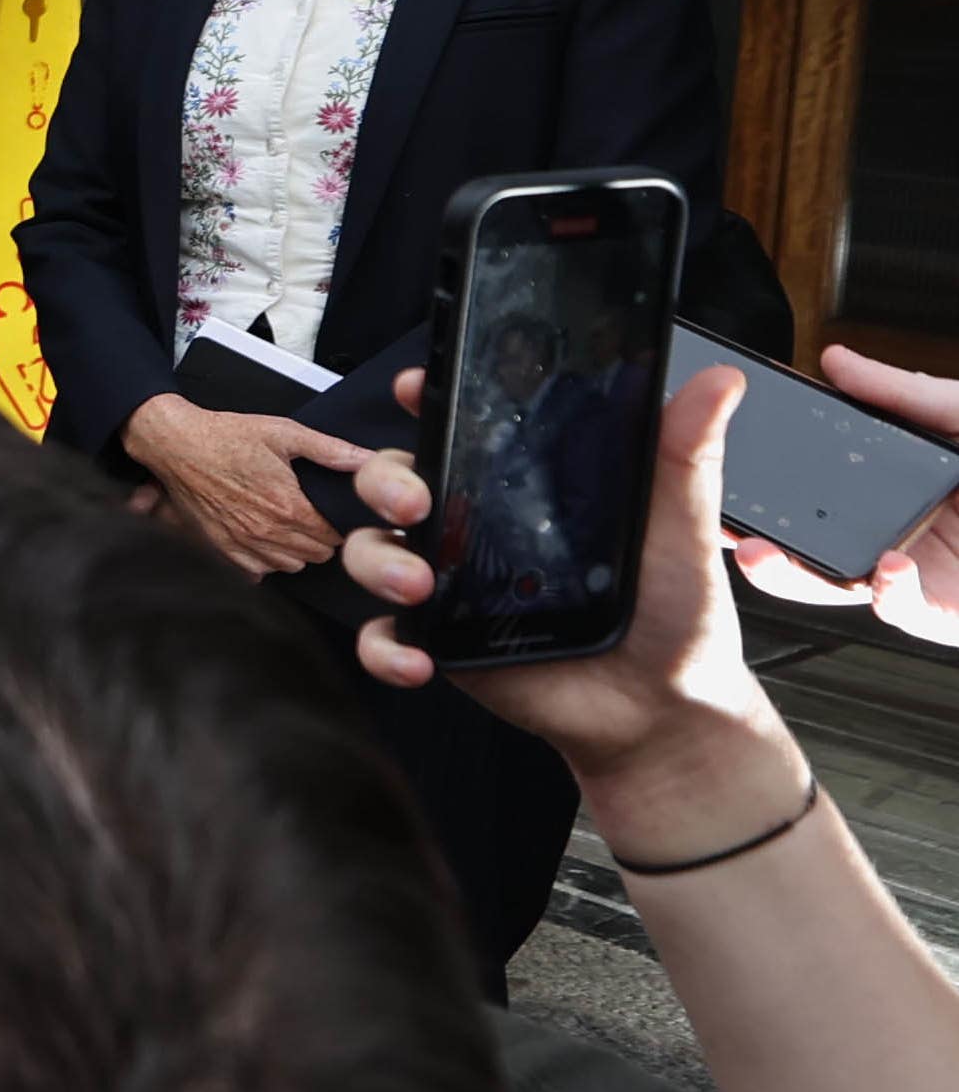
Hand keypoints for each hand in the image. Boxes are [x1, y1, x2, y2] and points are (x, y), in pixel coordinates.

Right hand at [120, 393, 365, 574]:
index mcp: (288, 506)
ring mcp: (243, 544)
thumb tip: (368, 459)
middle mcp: (267, 531)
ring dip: (296, 550)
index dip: (339, 523)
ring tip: (289, 525)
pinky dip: (267, 560)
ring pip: (291, 566)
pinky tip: (265, 537)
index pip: (334, 536)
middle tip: (313, 515)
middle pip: (317, 554)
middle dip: (321, 537)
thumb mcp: (283, 432)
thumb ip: (330, 449)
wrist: (177, 446)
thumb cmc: (225, 437)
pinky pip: (259, 572)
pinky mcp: (223, 549)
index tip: (334, 512)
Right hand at [338, 364, 810, 862]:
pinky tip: (419, 660)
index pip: (457, 427)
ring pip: (372, 550)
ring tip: (419, 586)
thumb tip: (720, 382)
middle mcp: (475, 526)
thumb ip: (685, 456)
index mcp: (521, 486)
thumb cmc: (673, 613)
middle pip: (393, 479)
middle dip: (384, 479)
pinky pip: (385, 637)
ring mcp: (451, 584)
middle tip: (414, 501)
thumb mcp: (682, 529)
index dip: (424, 399)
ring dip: (377, 562)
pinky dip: (385, 648)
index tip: (414, 387)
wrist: (664, 708)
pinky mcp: (440, 642)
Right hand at [732, 346, 958, 646]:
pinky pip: (903, 614)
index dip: (770, 486)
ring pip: (840, 586)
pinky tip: (887, 571)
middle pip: (812, 543)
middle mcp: (904, 532)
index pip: (819, 486)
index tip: (724, 471)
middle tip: (718, 525)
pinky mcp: (951, 614)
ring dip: (794, 576)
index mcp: (902, 484)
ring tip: (767, 554)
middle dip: (756, 541)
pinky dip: (888, 596)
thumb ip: (904, 393)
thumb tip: (838, 361)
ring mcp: (926, 576)